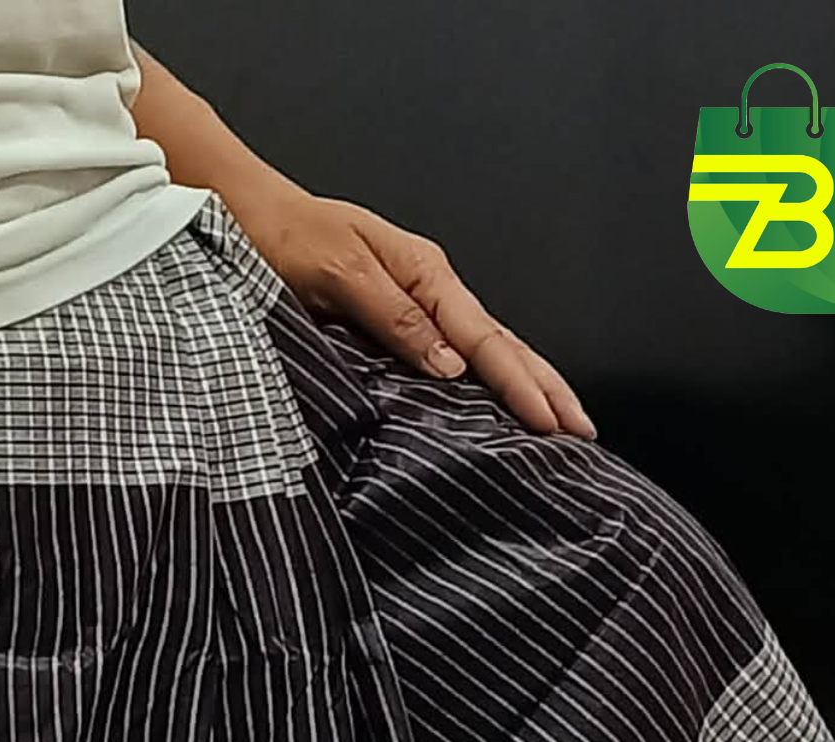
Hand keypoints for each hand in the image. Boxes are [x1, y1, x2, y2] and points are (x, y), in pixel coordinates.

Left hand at [225, 177, 595, 439]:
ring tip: (561, 424)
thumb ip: (395, 317)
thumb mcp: (339, 272)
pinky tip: (502, 408)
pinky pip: (458, 356)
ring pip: (488, 352)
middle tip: (584, 433)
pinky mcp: (400, 322)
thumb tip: (451, 367)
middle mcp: (431, 290)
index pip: (486, 341)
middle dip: (546, 387)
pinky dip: (490, 382)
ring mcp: (419, 306)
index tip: (553, 424)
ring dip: (528, 386)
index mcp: (425, 275)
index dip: (522, 385)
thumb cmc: (286, 238)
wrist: (250, 216)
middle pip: (503, 345)